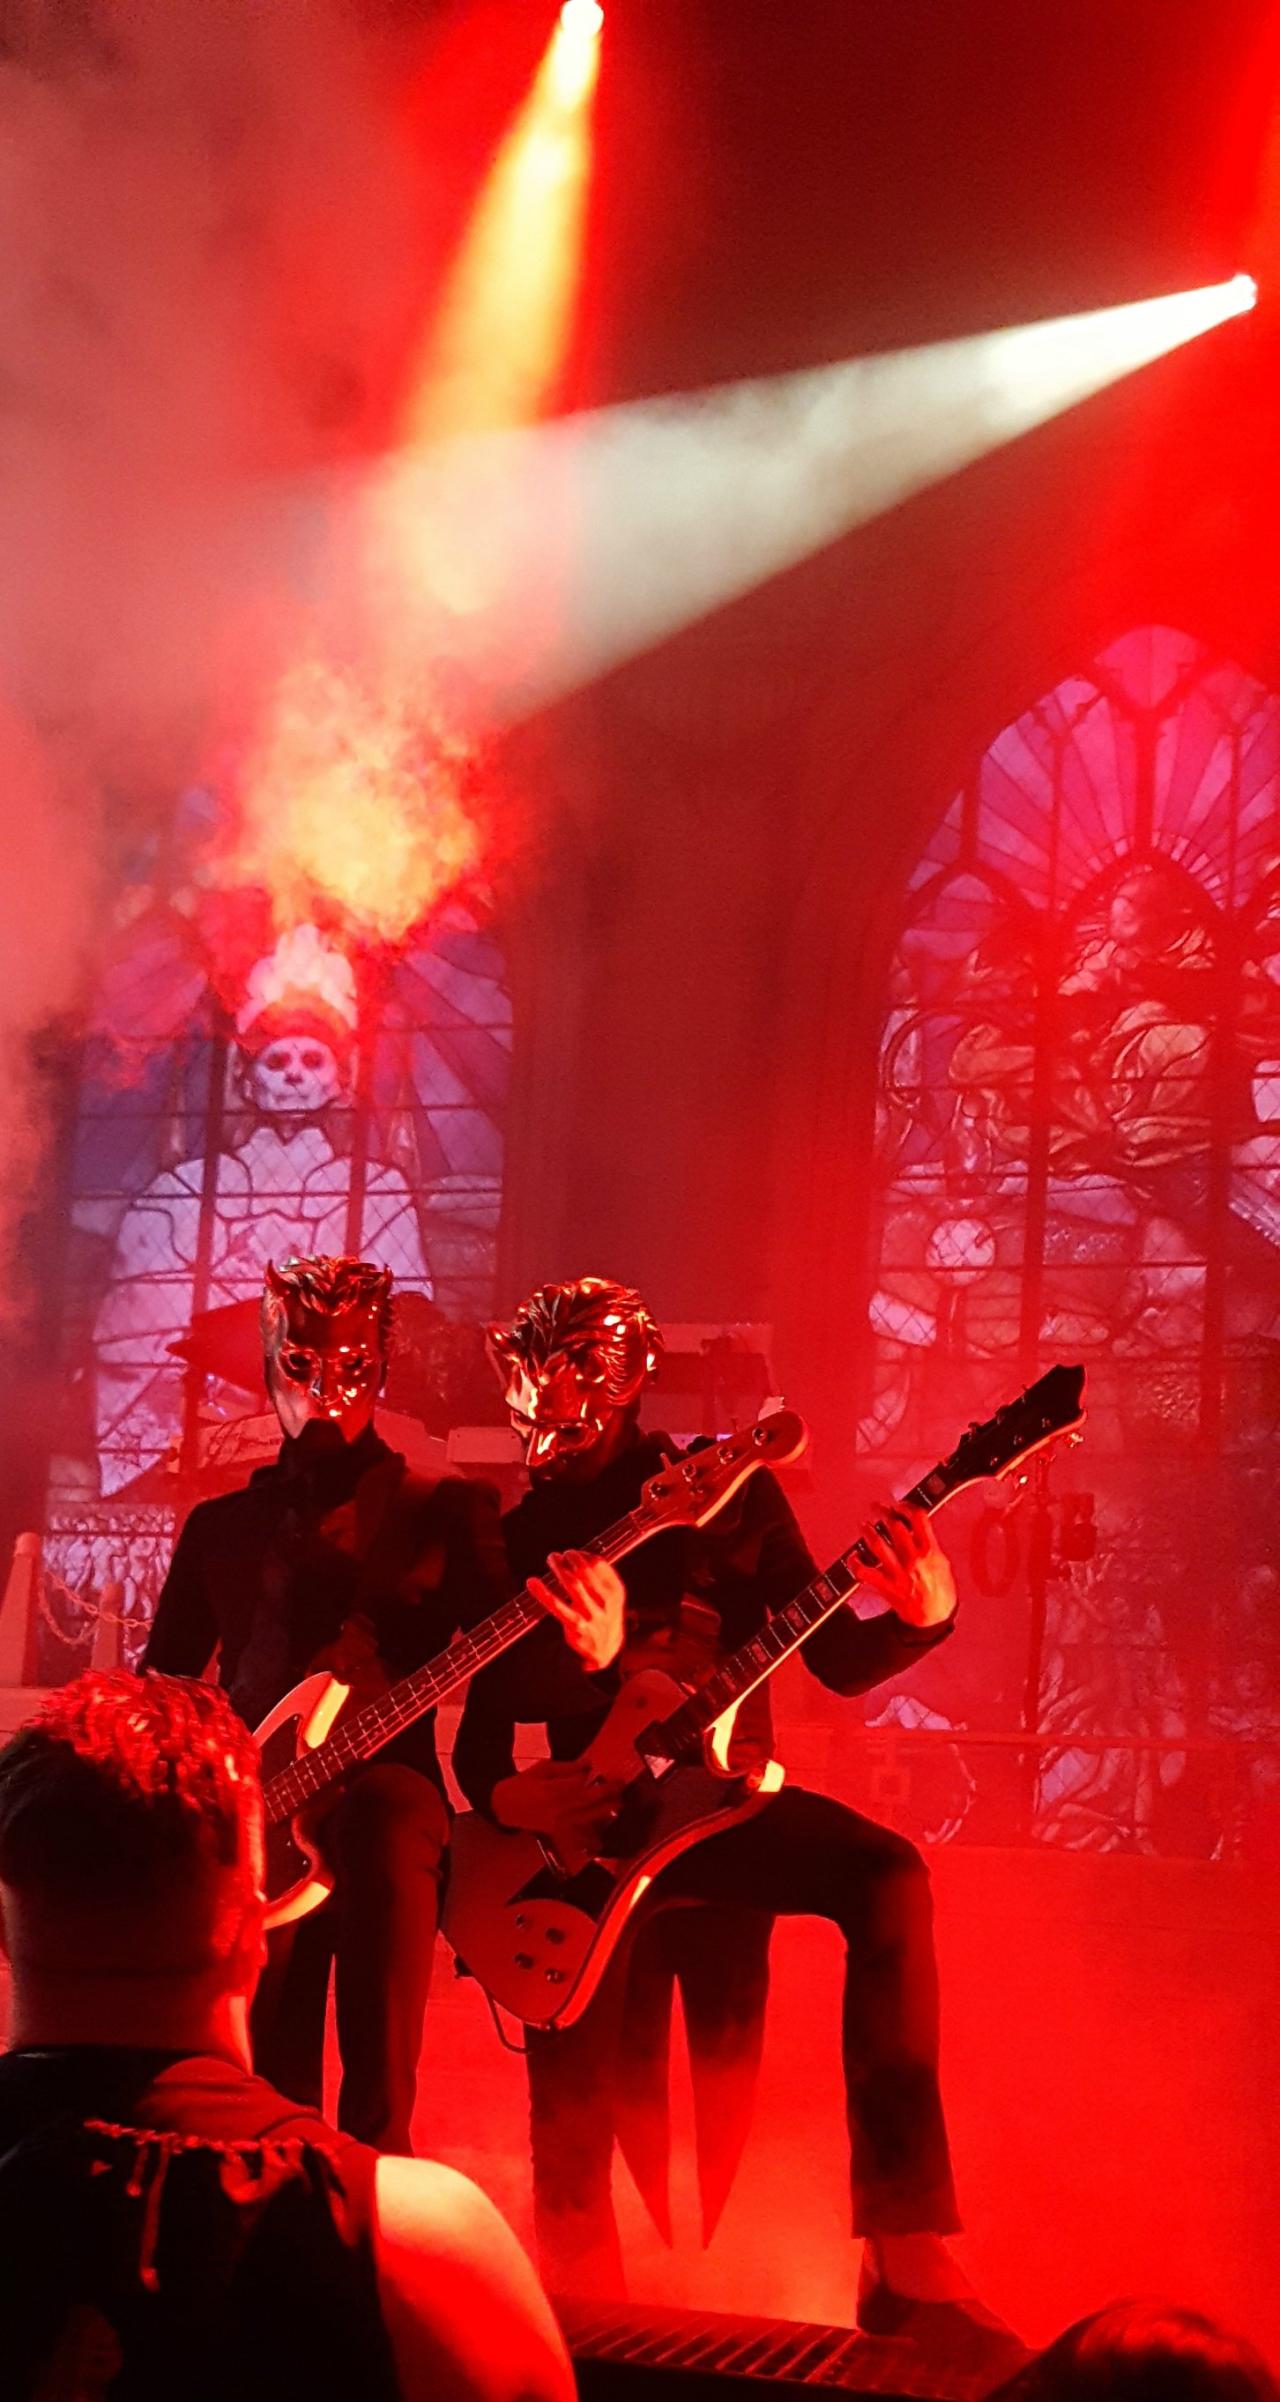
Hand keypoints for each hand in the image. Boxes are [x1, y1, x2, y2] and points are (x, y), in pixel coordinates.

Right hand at [489, 1758, 623, 1863]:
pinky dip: (591, 1830)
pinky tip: (602, 1828)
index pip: (583, 1784)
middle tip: (622, 1786)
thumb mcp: (542, 1769)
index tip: (609, 1774)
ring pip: (588, 1816)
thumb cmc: (522, 1784)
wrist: (503, 1807)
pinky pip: (579, 1830)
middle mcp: (560, 1808)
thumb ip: (567, 1768)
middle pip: (590, 1802)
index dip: (597, 1780)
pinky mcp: (558, 1830)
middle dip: (608, 1794)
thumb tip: (588, 1765)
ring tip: (620, 1802)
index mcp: (554, 1790)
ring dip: (605, 1809)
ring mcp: (560, 1822)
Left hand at [529, 1549, 624, 1671]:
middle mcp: (605, 1602)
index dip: (584, 1555)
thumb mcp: (610, 1596)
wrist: (606, 1649)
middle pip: (585, 1572)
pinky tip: (532, 1582)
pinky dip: (543, 1592)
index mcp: (615, 1591)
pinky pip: (557, 1607)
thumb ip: (599, 1576)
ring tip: (552, 1558)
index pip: (599, 1564)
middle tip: (561, 1555)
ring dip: (559, 1568)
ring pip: (572, 1585)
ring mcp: (591, 1614)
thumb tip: (578, 1555)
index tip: (574, 1554)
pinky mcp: (576, 1626)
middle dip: (571, 1559)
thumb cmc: (603, 1614)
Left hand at [861, 1503, 956, 1627]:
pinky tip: (853, 1556)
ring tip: (864, 1525)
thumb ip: (929, 1544)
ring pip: (877, 1544)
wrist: (934, 1618)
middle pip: (894, 1526)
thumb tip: (916, 1526)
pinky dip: (855, 1563)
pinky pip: (865, 1572)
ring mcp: (899, 1572)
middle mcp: (913, 1559)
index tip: (899, 1506)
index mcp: (930, 1551)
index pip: (918, 1518)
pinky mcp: (887, 1586)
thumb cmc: (941, 1591)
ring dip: (867, 1531)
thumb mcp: (942, 1563)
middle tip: (876, 1508)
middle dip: (883, 1512)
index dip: (906, 1506)